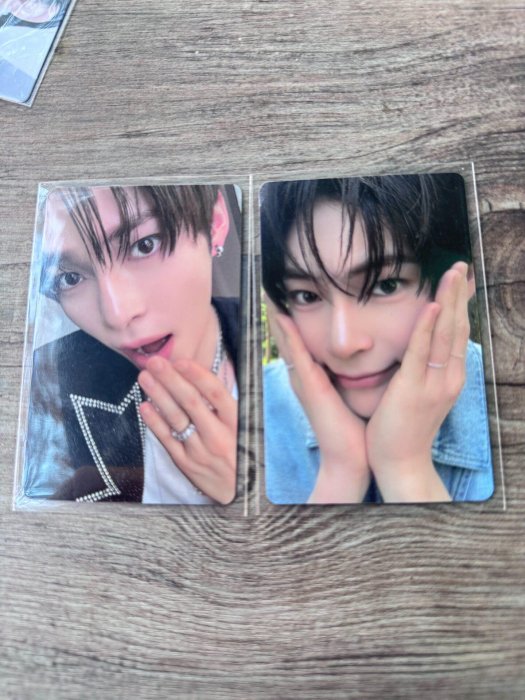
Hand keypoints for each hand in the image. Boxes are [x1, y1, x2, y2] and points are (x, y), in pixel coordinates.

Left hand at [138, 356, 236, 504]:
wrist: (244, 496)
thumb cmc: (244, 454)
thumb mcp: (247, 429)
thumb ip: (228, 408)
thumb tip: (204, 378)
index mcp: (238, 423)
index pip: (216, 393)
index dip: (197, 375)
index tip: (181, 361)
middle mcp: (219, 436)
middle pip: (191, 402)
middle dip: (171, 379)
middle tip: (155, 362)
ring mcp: (200, 451)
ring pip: (176, 418)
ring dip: (159, 395)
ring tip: (145, 377)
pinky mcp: (186, 465)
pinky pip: (167, 440)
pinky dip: (155, 422)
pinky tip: (145, 406)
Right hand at [268, 301, 370, 502]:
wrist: (350, 457)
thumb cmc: (353, 427)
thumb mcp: (348, 392)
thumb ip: (347, 374)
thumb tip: (363, 353)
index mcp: (314, 376)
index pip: (299, 340)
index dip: (290, 317)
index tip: (287, 293)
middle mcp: (303, 375)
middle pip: (287, 336)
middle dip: (279, 311)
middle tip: (268, 284)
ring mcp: (303, 380)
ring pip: (288, 340)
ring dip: (278, 316)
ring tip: (269, 291)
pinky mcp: (309, 387)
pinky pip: (297, 355)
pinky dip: (288, 335)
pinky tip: (282, 316)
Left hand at [366, 262, 470, 501]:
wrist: (401, 461)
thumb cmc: (406, 427)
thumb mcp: (424, 392)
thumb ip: (426, 368)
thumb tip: (425, 346)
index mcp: (451, 378)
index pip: (459, 333)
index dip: (461, 305)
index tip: (463, 280)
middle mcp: (449, 378)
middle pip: (457, 328)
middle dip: (459, 294)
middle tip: (461, 265)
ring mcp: (433, 383)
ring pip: (444, 334)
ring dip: (448, 300)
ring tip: (452, 273)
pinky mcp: (413, 388)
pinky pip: (421, 352)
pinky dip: (426, 327)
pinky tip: (432, 306)